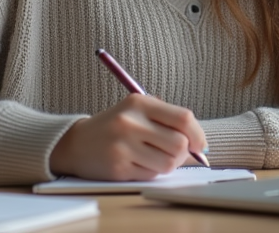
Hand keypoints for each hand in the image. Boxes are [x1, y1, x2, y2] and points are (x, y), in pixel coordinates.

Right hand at [49, 94, 207, 180]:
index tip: (200, 144)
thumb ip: (167, 119)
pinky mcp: (118, 168)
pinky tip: (139, 163)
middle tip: (177, 153)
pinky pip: (151, 175)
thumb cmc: (115, 126)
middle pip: (179, 143)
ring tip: (155, 157)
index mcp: (139, 103)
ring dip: (168, 164)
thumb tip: (199, 143)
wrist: (77, 143)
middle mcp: (131, 123)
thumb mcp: (137, 110)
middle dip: (184, 153)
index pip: (183, 118)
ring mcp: (123, 146)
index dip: (198, 134)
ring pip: (168, 163)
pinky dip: (152, 172)